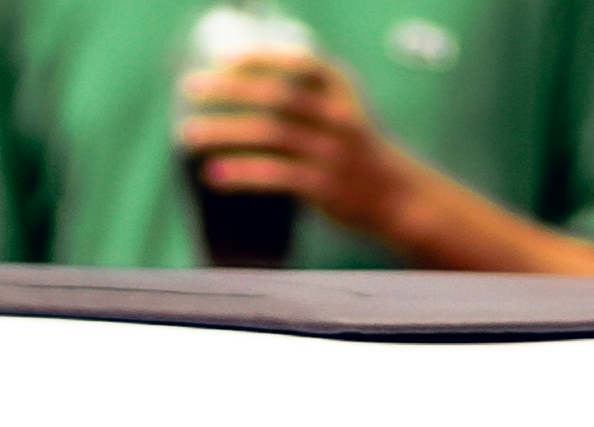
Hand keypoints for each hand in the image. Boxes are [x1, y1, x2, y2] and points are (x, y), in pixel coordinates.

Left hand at [182, 50, 593, 274]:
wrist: (404, 202)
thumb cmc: (361, 156)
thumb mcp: (340, 114)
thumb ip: (304, 97)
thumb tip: (246, 85)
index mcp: (341, 92)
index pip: (297, 62)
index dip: (258, 58)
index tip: (224, 61)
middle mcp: (338, 118)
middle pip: (275, 95)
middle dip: (228, 89)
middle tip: (191, 87)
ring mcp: (332, 154)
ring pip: (269, 134)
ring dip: (224, 132)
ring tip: (188, 135)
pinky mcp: (326, 188)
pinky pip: (277, 176)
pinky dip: (242, 174)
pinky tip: (215, 176)